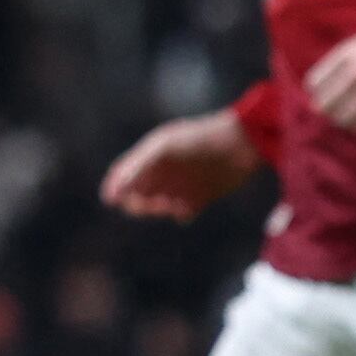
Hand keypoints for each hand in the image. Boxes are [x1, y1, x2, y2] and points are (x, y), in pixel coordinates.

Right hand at [99, 113, 260, 220]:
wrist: (242, 143)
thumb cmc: (199, 140)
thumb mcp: (163, 149)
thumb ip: (137, 168)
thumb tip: (112, 195)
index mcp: (151, 154)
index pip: (123, 173)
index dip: (115, 187)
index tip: (113, 200)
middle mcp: (164, 170)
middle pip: (138, 194)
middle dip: (139, 203)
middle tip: (153, 204)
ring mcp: (182, 183)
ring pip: (158, 206)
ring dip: (159, 210)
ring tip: (174, 205)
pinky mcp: (201, 196)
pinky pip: (182, 213)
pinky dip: (180, 215)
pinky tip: (188, 209)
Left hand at [304, 27, 355, 135]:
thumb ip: (339, 70)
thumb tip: (314, 108)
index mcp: (349, 53)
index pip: (315, 84)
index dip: (321, 94)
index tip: (334, 97)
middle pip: (327, 106)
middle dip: (334, 112)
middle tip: (347, 114)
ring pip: (347, 120)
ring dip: (353, 123)